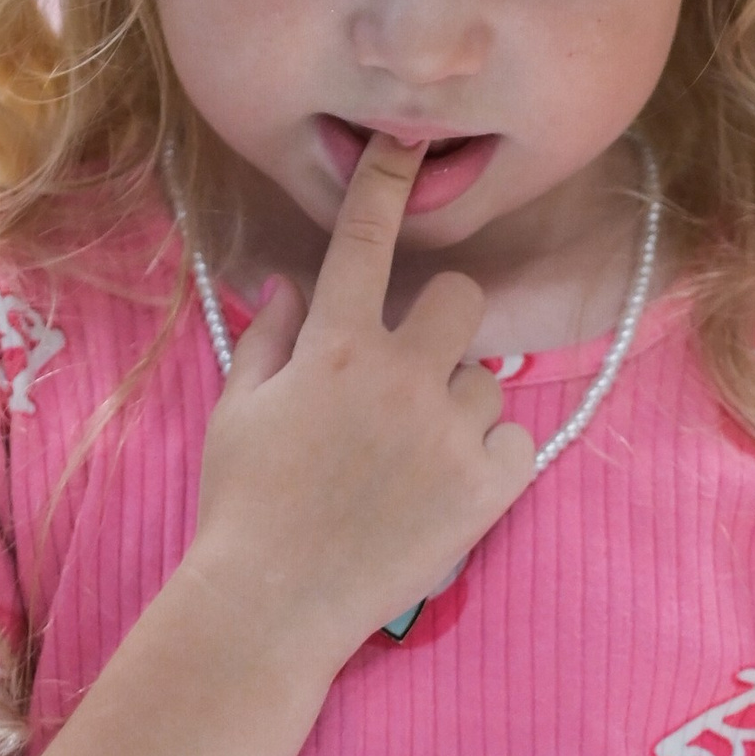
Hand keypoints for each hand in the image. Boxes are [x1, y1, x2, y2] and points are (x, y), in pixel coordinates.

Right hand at [189, 135, 537, 658]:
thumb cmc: (242, 507)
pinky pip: (515, 442)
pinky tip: (446, 490)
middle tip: (414, 371)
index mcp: (333, 348)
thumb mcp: (238, 411)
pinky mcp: (487, 488)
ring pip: (487, 380)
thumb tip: (291, 283)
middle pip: (461, 298)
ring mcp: (448, 432)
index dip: (386, 186)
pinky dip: (491, 460)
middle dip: (442, 323)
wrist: (272, 606)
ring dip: (459, 405)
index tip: (406, 149)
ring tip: (412, 458)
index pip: (365, 241)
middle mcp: (398, 376)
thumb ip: (270, 337)